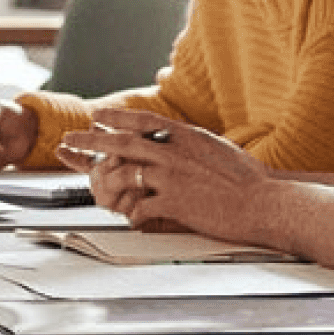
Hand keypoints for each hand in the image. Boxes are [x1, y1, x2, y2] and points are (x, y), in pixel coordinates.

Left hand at [57, 110, 272, 242]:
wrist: (264, 202)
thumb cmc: (248, 180)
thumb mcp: (216, 148)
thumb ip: (192, 144)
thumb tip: (179, 140)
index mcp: (186, 134)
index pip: (142, 119)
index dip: (116, 116)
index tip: (96, 115)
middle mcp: (175, 150)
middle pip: (122, 141)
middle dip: (91, 141)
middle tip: (69, 141)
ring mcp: (172, 175)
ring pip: (125, 174)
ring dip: (108, 184)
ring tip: (97, 191)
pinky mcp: (174, 202)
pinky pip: (141, 208)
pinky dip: (133, 214)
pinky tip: (132, 219)